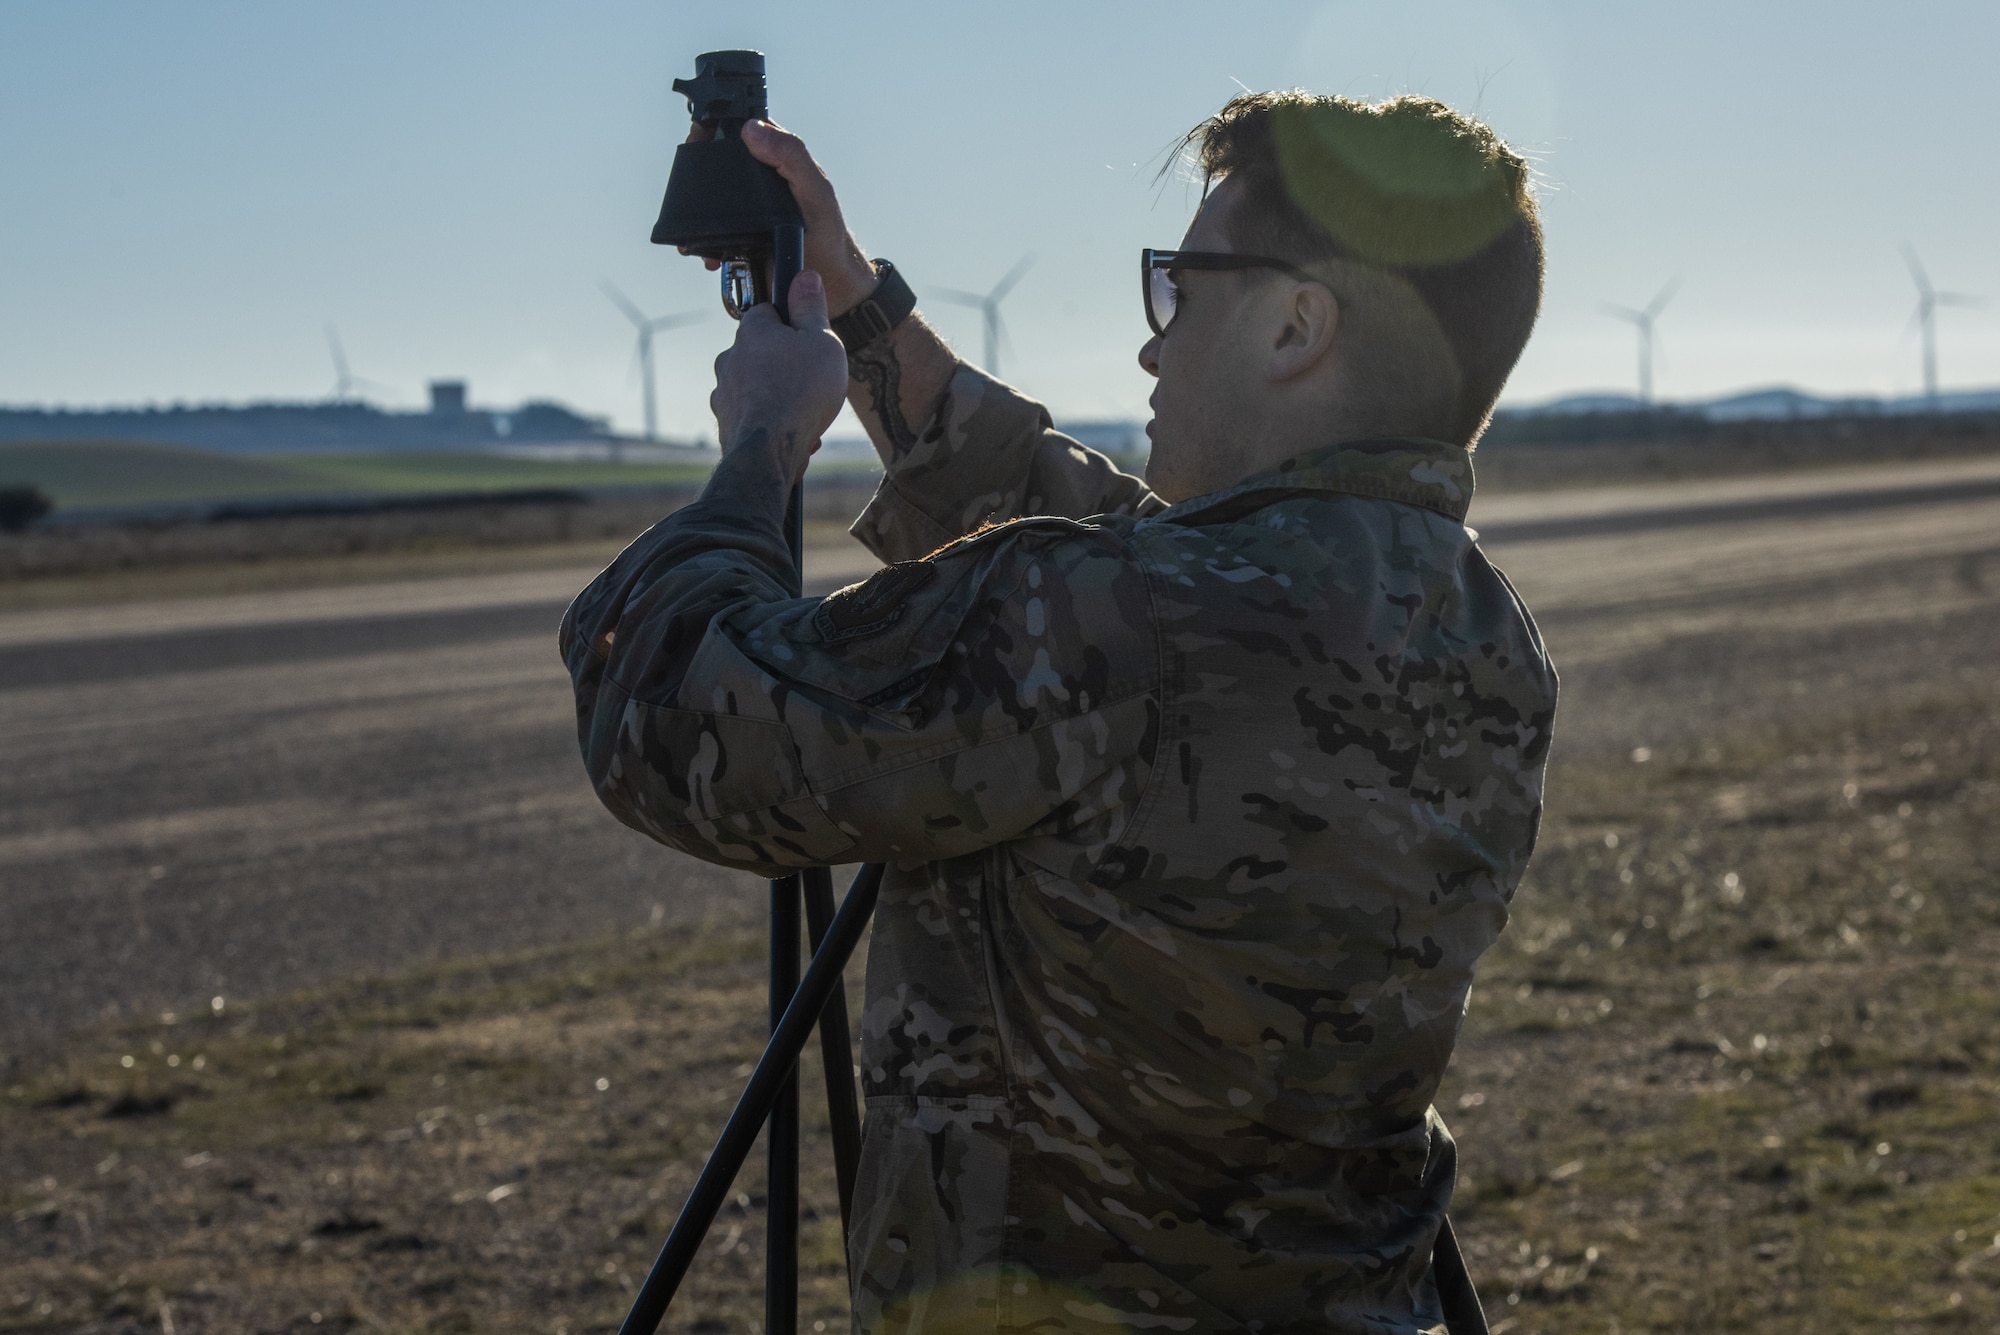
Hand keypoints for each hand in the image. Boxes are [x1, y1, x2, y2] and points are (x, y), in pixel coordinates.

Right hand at [681, 120, 878, 314]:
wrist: (827, 285)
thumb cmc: (828, 235)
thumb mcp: (815, 190)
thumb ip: (791, 156)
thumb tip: (752, 129)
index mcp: (777, 160)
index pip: (742, 129)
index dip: (718, 124)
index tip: (700, 131)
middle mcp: (757, 181)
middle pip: (717, 162)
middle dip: (697, 166)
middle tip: (689, 177)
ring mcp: (743, 210)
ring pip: (707, 199)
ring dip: (694, 207)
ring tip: (692, 216)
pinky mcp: (734, 237)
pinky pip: (707, 232)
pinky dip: (699, 240)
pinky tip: (704, 249)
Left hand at [710, 270, 847, 479]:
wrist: (769, 451)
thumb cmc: (801, 391)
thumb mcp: (823, 341)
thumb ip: (811, 308)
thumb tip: (804, 276)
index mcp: (753, 330)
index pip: (769, 312)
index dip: (792, 326)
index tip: (809, 341)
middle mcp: (730, 357)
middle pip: (762, 352)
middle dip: (784, 365)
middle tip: (811, 383)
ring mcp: (723, 392)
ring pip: (756, 386)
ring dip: (777, 396)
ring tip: (803, 414)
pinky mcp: (724, 422)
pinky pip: (751, 416)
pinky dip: (768, 422)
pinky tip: (790, 435)